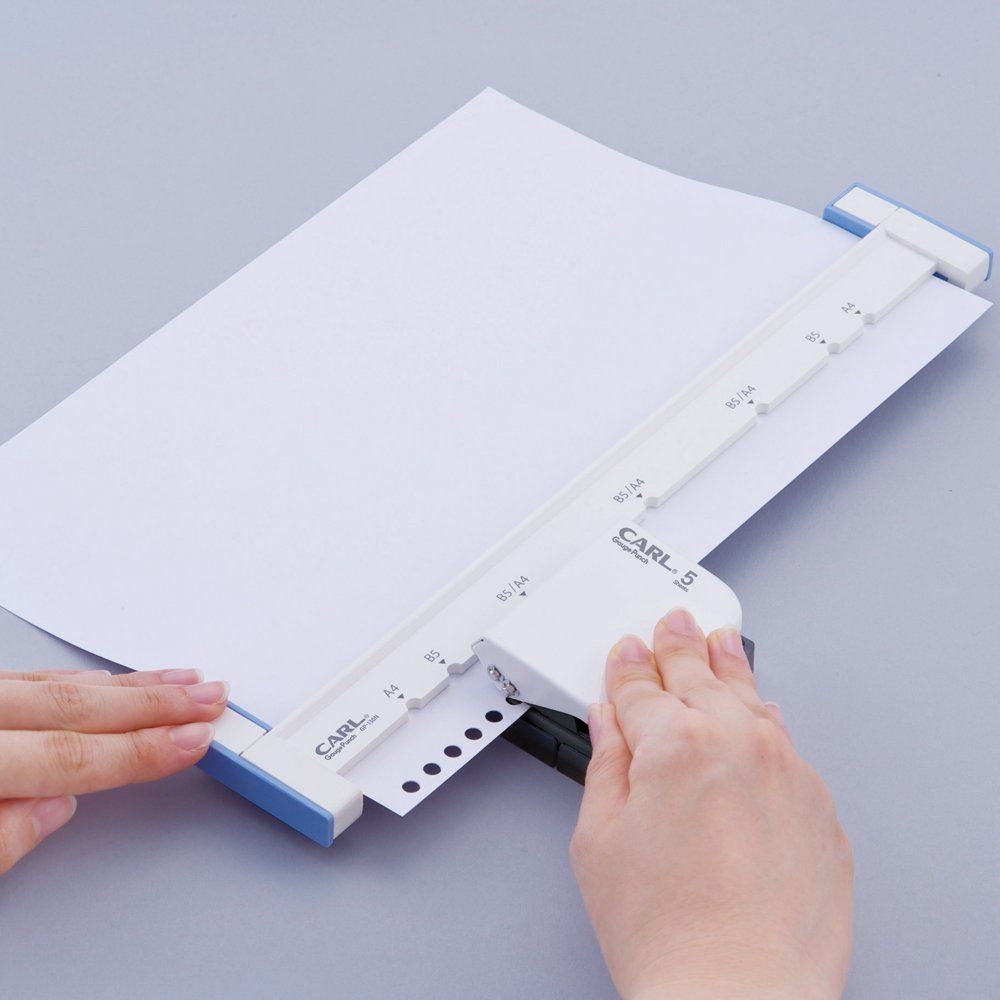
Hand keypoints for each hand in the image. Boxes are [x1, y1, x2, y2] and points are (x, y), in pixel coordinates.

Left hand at [0, 667, 228, 873]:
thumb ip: (0, 840)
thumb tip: (54, 811)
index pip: (70, 757)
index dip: (140, 750)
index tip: (195, 740)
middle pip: (76, 708)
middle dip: (156, 705)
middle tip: (210, 700)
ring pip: (61, 684)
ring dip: (130, 686)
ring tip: (184, 682)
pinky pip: (34, 675)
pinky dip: (79, 678)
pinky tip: (111, 680)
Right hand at [570, 609, 852, 999]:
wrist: (739, 996)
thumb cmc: (668, 934)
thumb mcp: (600, 842)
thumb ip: (605, 768)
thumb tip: (608, 726)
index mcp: (673, 744)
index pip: (640, 688)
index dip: (627, 667)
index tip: (625, 653)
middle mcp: (736, 744)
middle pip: (697, 677)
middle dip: (677, 646)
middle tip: (672, 623)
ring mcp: (786, 771)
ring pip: (750, 698)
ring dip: (728, 665)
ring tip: (719, 641)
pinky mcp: (819, 805)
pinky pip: (787, 743)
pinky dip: (765, 719)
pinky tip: (758, 708)